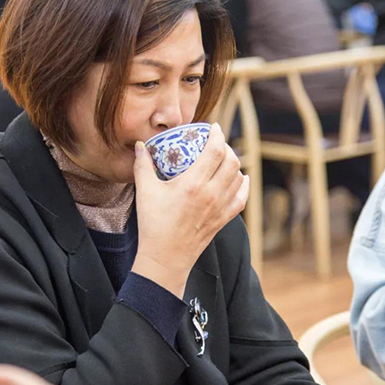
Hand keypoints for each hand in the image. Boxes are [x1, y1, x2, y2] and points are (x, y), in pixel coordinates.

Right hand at [132, 124, 248, 296]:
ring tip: (225, 158)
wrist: (165, 258)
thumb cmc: (153, 224)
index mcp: (194, 184)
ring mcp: (220, 208)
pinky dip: (244, 185)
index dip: (218, 135)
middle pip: (232, 161)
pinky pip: (242, 198)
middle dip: (227, 147)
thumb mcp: (145, 191)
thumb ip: (143, 165)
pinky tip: (241, 179)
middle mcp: (212, 194)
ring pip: (238, 178)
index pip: (215, 151)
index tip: (214, 127)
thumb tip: (140, 145)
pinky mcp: (223, 219)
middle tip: (217, 142)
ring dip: (235, 164)